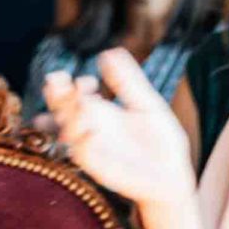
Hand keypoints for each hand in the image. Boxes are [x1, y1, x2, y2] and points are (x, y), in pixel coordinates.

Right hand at [41, 49, 195, 211]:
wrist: (173, 176)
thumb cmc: (160, 143)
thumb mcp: (147, 105)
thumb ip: (128, 81)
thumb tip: (108, 52)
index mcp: (99, 112)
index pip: (71, 95)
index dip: (69, 85)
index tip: (86, 81)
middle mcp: (90, 129)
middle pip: (62, 109)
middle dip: (56, 96)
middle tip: (56, 81)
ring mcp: (93, 149)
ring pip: (68, 131)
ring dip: (70, 116)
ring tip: (82, 102)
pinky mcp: (100, 168)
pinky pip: (83, 155)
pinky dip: (84, 142)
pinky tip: (93, 130)